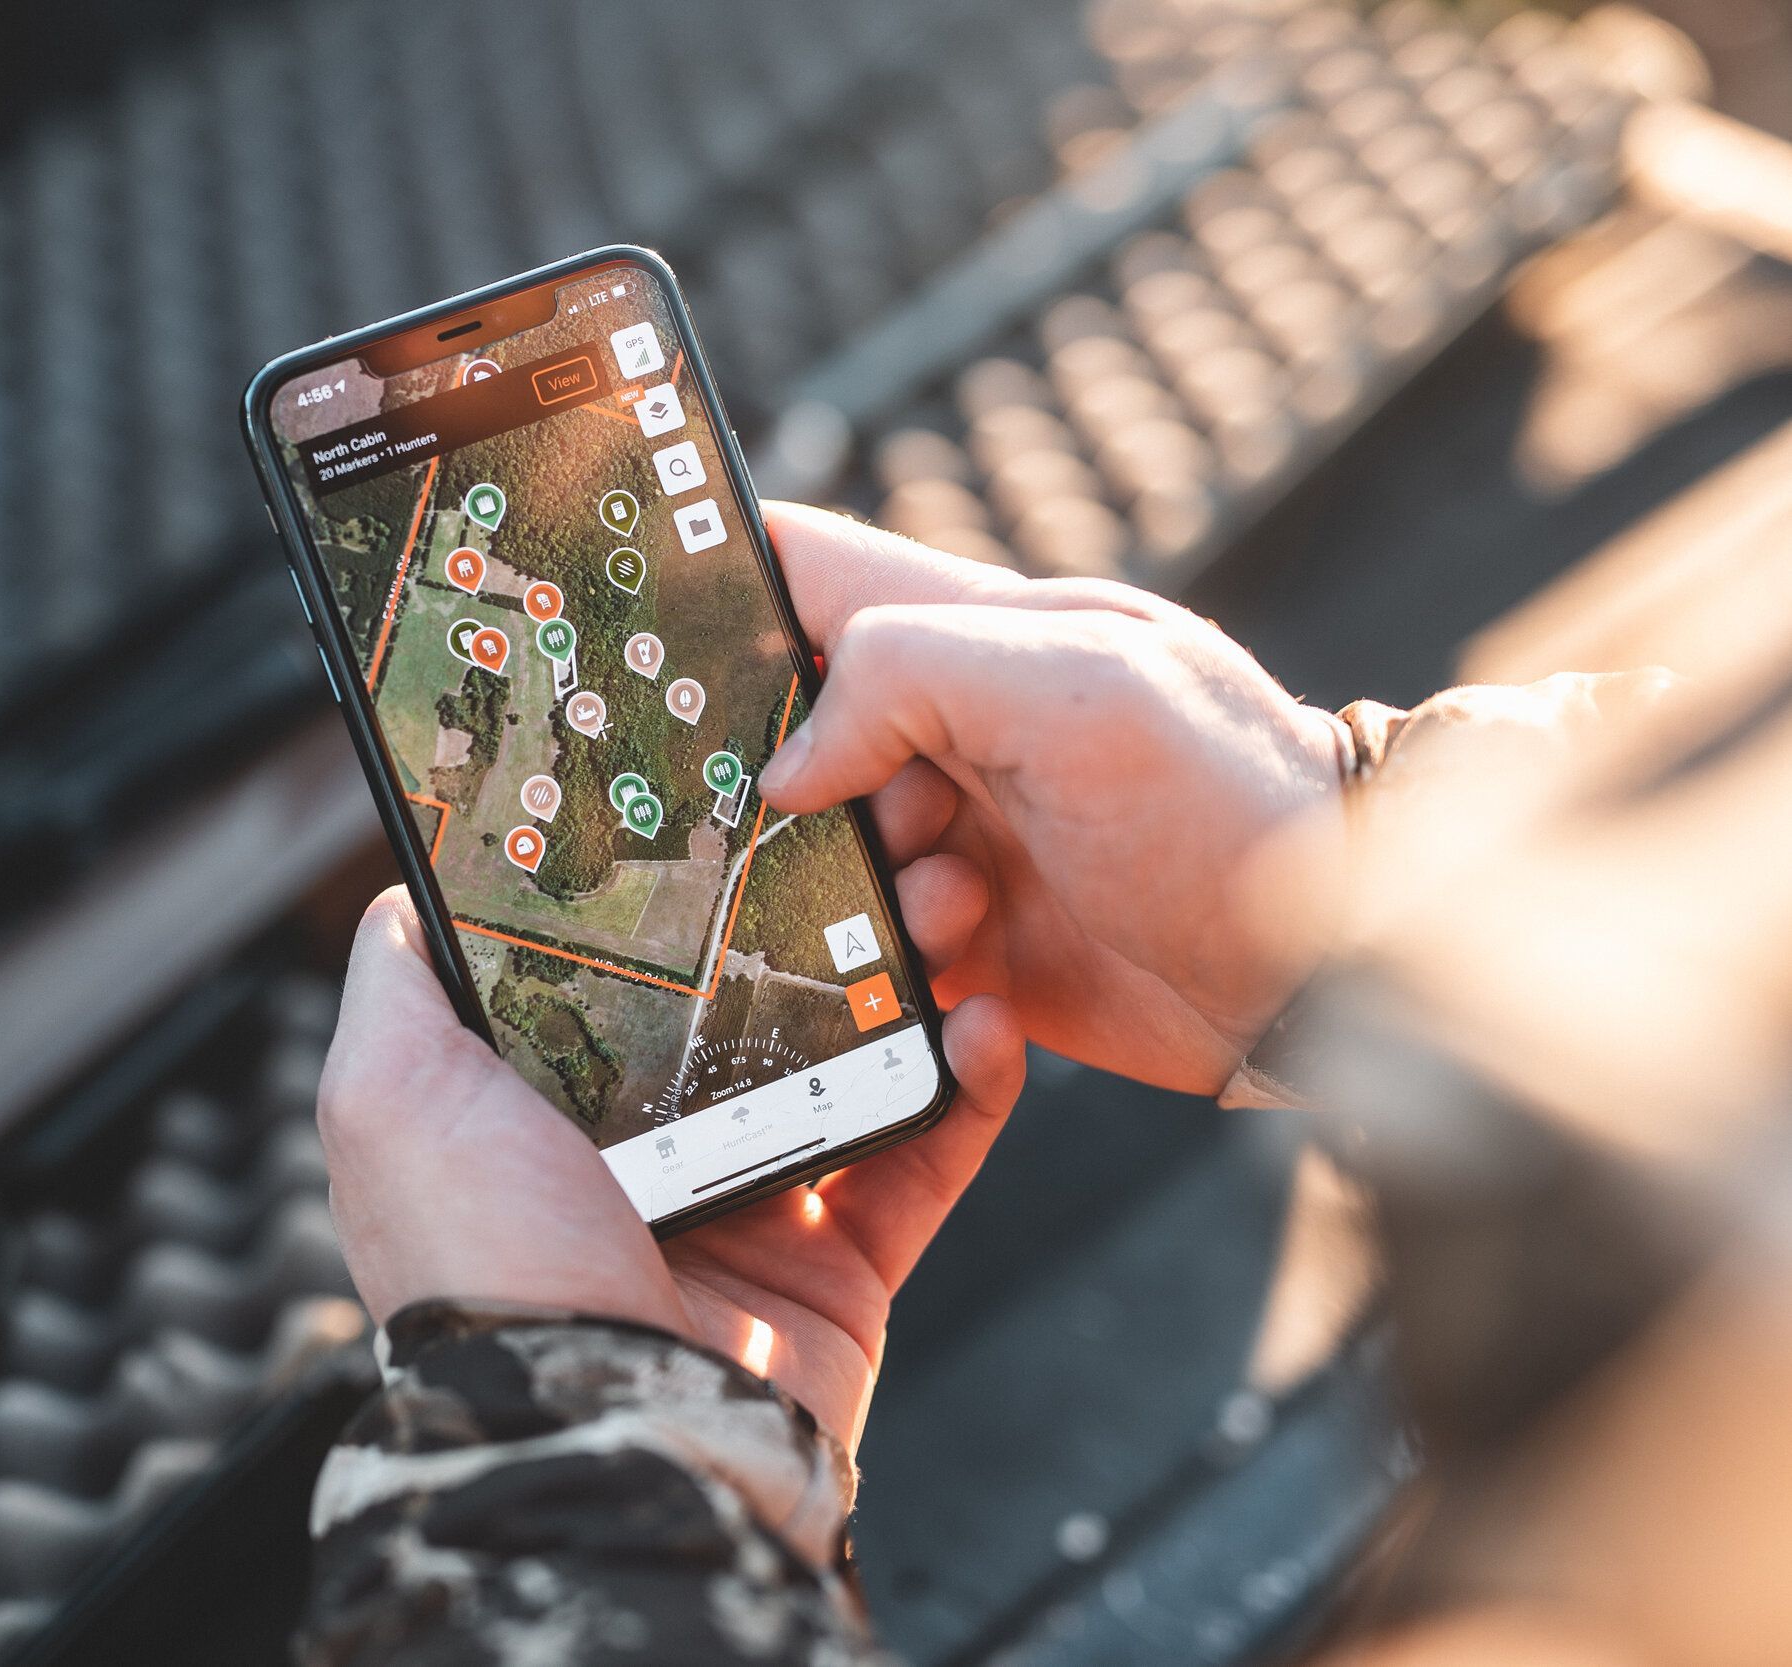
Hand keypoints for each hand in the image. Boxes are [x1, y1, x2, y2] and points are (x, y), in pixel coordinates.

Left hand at [319, 888, 1024, 1452]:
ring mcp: (753, 1203)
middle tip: (875, 826)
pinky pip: (923, 1159)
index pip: (633, 957)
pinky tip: (989, 1015)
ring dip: (911, 972)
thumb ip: (397, 984)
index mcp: (550, 1099)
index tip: (740, 787)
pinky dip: (970, 1087)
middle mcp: (650, 1143)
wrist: (600, 1430)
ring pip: (856, 1057)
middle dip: (822, 907)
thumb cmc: (482, 1261)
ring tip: (944, 896)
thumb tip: (406, 890)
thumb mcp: (388, 1098)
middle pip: (758, 991)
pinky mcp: (840, 1267)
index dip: (687, 874)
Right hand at [758, 504, 1347, 1094]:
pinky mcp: (977, 939)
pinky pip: (871, 945)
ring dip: (847, 884)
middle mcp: (960, 727)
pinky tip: (970, 964)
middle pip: (791, 727)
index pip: (814, 569)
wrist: (1335, 976)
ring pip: (819, 849)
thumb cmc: (1234, 809)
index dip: (720, 581)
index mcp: (982, 633)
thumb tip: (789, 763)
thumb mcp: (1081, 693)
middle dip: (776, 780)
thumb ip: (913, 674)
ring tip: (952, 898)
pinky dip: (888, 962)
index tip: (643, 631)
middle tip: (811, 820)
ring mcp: (964, 834)